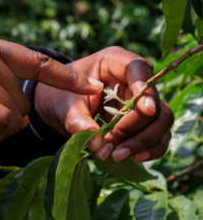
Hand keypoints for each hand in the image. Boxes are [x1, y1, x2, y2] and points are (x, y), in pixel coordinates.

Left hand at [35, 46, 173, 161]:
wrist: (59, 106)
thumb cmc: (62, 97)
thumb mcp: (65, 106)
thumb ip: (78, 122)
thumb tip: (98, 144)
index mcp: (113, 62)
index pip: (138, 69)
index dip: (145, 89)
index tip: (146, 110)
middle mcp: (132, 79)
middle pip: (153, 100)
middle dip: (134, 128)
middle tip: (113, 147)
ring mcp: (140, 99)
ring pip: (161, 119)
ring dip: (143, 140)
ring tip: (118, 155)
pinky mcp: (142, 119)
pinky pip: (158, 133)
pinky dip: (151, 147)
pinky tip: (136, 157)